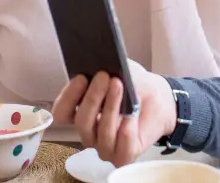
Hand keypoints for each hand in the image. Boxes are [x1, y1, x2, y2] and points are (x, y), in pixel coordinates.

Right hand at [53, 60, 175, 166]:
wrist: (158, 98)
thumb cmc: (132, 85)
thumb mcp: (117, 70)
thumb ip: (104, 68)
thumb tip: (96, 64)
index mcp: (79, 113)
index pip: (62, 113)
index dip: (68, 97)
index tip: (81, 78)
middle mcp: (89, 133)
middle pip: (82, 122)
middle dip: (92, 98)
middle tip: (103, 77)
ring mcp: (104, 147)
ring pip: (102, 133)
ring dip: (111, 108)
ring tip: (119, 86)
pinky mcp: (123, 156)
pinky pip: (122, 148)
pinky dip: (127, 130)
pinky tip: (131, 114)